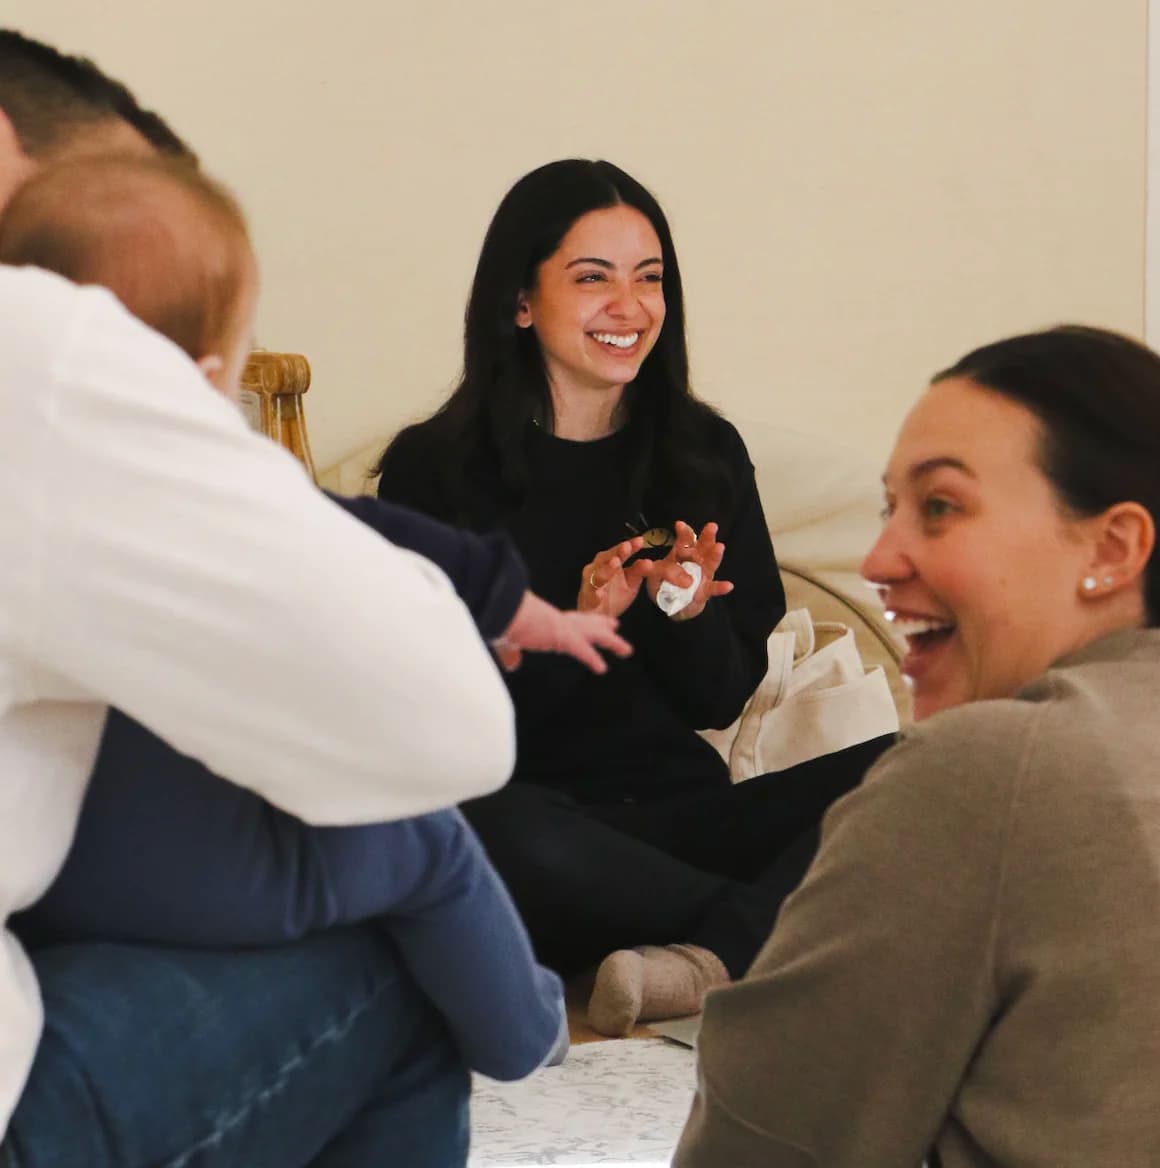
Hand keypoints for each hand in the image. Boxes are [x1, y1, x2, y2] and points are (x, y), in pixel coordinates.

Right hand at [492, 591, 632, 673]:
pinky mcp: (561, 636)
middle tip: (616, 624)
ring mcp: (561, 626)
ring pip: (593, 634)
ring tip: (627, 650)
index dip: (581, 621)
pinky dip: (592, 658)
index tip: (590, 621)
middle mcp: (556, 620)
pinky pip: (582, 650)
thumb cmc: (500, 620)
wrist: (500, 610)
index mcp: (544, 618)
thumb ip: (511, 653)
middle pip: (585, 621)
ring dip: (611, 642)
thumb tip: (513, 664)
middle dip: (601, 624)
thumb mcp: (506, 638)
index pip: (567, 619)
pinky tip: (602, 668)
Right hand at [579, 536, 655, 618]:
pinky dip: (595, 595)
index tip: (640, 541)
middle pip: (606, 558)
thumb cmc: (613, 596)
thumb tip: (648, 562)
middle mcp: (598, 570)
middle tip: (627, 547)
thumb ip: (638, 571)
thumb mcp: (631, 583)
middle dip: (616, 552)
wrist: (600, 616)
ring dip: (606, 569)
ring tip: (615, 563)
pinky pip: (591, 597)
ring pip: (598, 575)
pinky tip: (600, 594)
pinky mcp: (589, 600)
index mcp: (610, 564)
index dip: (630, 546)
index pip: (620, 552)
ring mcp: (592, 585)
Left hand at [645, 520, 732, 620]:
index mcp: (682, 553)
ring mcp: (703, 575)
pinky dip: (721, 587)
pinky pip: (714, 588)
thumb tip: (663, 569)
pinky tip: (728, 586)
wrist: (672, 604)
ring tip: (719, 547)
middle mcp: (696, 561)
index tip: (679, 525)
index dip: (683, 532)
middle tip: (711, 526)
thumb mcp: (655, 575)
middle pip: (703, 546)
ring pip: (710, 563)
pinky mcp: (706, 590)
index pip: (684, 540)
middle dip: (707, 536)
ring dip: (715, 555)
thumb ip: (661, 570)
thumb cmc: (665, 584)